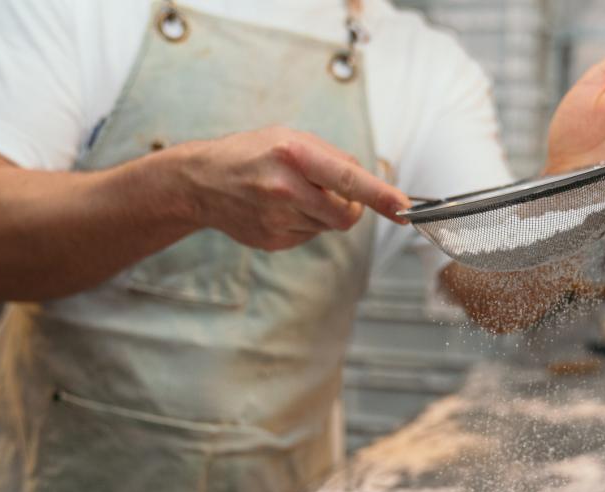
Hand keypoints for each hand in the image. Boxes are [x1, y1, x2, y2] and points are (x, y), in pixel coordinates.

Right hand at [178, 127, 408, 250]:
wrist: (201, 182)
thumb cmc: (252, 153)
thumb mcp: (290, 137)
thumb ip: (333, 157)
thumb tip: (370, 182)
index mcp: (294, 154)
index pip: (349, 180)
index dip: (380, 196)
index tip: (403, 207)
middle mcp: (286, 188)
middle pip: (346, 214)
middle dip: (350, 207)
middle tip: (332, 192)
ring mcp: (278, 218)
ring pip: (328, 226)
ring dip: (323, 212)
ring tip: (293, 194)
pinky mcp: (273, 240)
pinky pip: (309, 236)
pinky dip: (305, 223)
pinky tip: (279, 209)